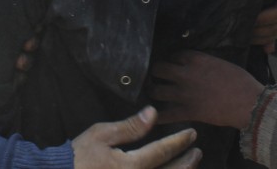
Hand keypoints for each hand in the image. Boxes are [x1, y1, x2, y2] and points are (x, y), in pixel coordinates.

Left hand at [0, 0, 41, 78]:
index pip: (19, 16)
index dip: (29, 17)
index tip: (32, 20)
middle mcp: (1, 39)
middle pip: (29, 35)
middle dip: (32, 39)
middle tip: (28, 42)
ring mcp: (1, 60)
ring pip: (27, 57)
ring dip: (27, 59)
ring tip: (20, 61)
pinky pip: (18, 78)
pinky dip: (20, 77)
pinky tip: (16, 75)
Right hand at [72, 106, 200, 168]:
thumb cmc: (78, 156)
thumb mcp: (101, 135)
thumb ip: (130, 127)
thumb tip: (154, 113)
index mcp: (131, 167)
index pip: (163, 152)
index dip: (180, 142)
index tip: (192, 133)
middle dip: (187, 162)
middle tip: (197, 152)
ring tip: (189, 167)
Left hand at [149, 51, 262, 128]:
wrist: (249, 103)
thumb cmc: (241, 81)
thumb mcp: (221, 63)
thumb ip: (205, 62)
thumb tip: (198, 66)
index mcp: (196, 59)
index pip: (174, 54)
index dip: (172, 59)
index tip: (172, 63)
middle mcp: (185, 74)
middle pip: (158, 69)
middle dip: (156, 71)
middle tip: (156, 76)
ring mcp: (184, 93)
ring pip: (156, 90)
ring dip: (152, 91)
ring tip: (152, 92)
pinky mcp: (187, 112)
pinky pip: (165, 115)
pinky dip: (157, 116)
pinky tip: (152, 115)